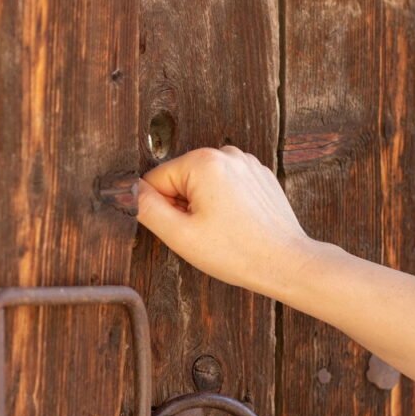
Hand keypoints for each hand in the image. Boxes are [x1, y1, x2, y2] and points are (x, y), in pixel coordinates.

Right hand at [137, 147, 312, 296]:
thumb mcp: (179, 235)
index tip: (184, 230)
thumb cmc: (237, 252)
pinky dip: (225, 204)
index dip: (163, 210)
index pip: (157, 180)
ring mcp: (246, 162)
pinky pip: (226, 186)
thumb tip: (127, 192)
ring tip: (223, 230)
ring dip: (203, 206)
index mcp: (203, 161)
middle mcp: (226, 153)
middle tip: (204, 234)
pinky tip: (238, 225)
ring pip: (203, 184)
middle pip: (180, 179)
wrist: (286, 262)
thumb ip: (146, 208)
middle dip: (184, 207)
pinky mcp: (259, 176)